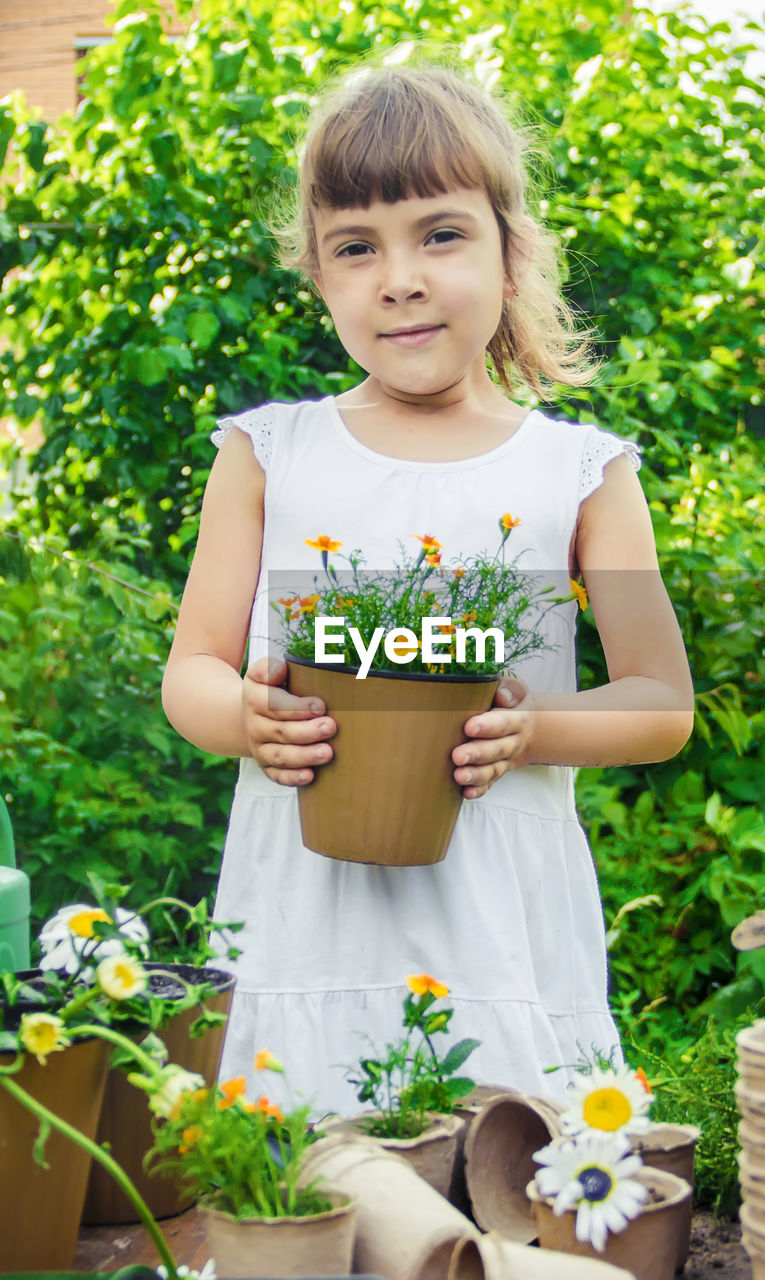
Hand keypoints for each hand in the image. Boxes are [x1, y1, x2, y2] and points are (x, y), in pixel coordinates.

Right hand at [241, 657, 335, 786]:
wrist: (246, 716)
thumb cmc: (268, 690)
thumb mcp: (262, 673)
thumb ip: (269, 668)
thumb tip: (280, 670)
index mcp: (254, 699)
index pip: (272, 704)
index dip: (296, 707)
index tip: (319, 706)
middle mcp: (255, 726)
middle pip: (280, 732)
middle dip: (307, 731)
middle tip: (331, 727)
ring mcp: (259, 748)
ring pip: (280, 756)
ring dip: (304, 756)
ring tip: (327, 753)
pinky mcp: (266, 766)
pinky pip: (277, 775)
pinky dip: (292, 777)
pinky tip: (310, 776)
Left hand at [452, 677, 533, 798]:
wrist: (531, 728)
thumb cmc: (513, 704)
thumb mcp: (516, 691)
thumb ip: (509, 690)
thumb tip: (502, 696)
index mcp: (517, 720)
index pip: (504, 723)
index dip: (488, 726)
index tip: (470, 726)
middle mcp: (513, 743)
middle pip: (497, 750)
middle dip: (477, 754)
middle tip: (457, 755)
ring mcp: (505, 761)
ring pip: (493, 770)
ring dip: (476, 775)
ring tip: (459, 776)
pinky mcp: (497, 772)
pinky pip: (490, 783)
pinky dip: (479, 789)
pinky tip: (466, 793)